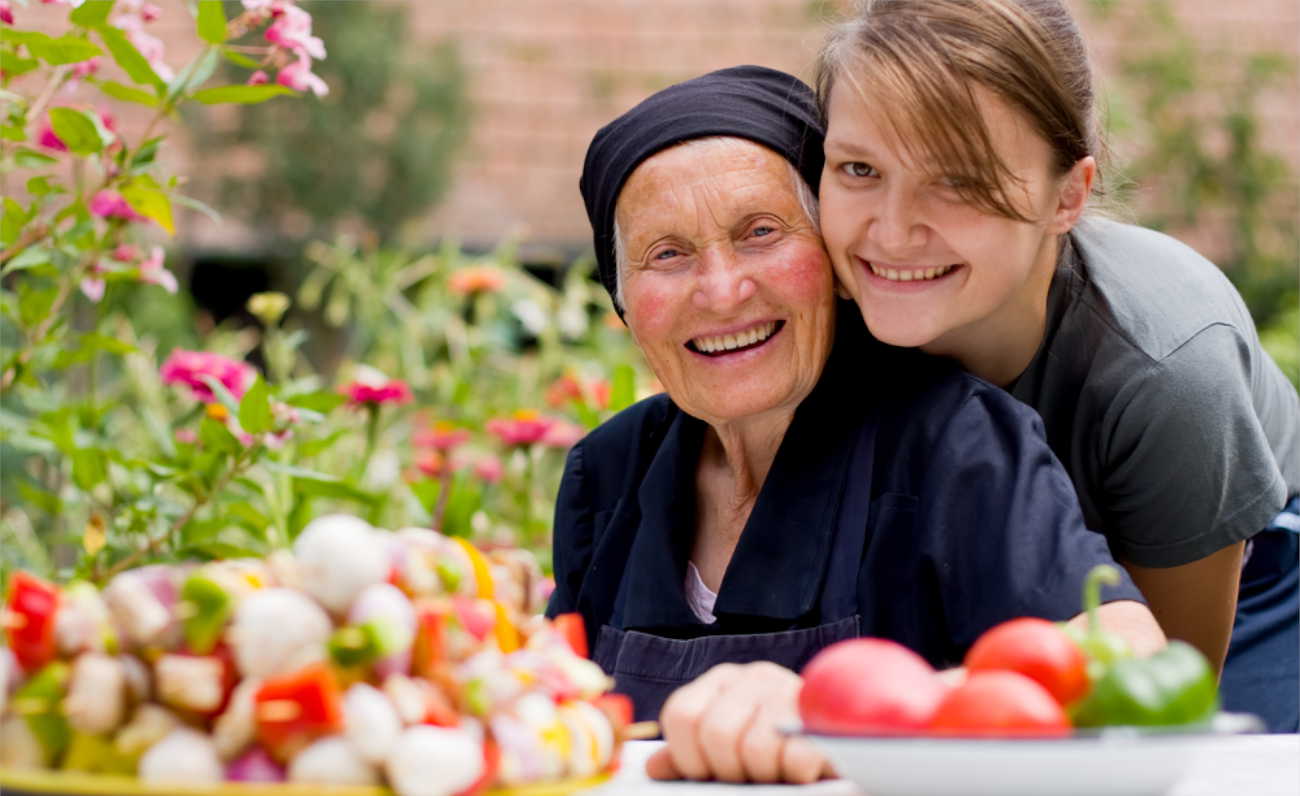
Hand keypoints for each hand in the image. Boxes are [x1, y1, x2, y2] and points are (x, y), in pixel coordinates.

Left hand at [643, 661, 832, 783]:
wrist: (840, 742)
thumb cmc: (774, 750)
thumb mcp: (728, 749)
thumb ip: (691, 756)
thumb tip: (654, 768)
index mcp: (721, 681)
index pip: (682, 714)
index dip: (688, 756)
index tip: (707, 774)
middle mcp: (753, 676)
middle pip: (716, 732)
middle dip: (729, 769)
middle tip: (748, 776)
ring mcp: (789, 691)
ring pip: (755, 747)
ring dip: (765, 774)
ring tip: (775, 772)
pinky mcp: (823, 717)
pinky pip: (797, 756)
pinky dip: (797, 774)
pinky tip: (801, 770)